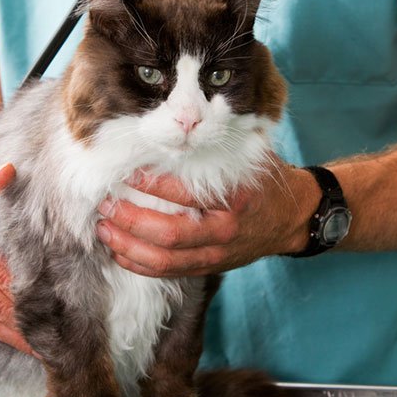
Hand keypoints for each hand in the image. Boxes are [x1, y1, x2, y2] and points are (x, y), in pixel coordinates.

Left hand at [96, 157, 321, 277]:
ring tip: (104, 229)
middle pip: (169, 235)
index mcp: (234, 200)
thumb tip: (176, 125)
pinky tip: (119, 251)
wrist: (292, 217)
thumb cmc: (264, 182)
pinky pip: (169, 272)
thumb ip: (217, 144)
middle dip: (131, 220)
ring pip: (165, 260)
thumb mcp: (250, 156)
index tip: (127, 173)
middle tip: (107, 202)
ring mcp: (217, 255)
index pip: (185, 195)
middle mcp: (224, 232)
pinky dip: (140, 264)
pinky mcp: (209, 267)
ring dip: (128, 246)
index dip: (151, 186)